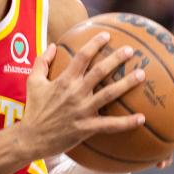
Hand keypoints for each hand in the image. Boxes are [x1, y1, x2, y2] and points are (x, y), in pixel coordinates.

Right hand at [17, 32, 146, 160]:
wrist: (31, 138)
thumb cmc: (33, 109)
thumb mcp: (32, 82)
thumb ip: (41, 62)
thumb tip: (52, 45)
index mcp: (64, 80)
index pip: (82, 57)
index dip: (94, 44)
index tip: (106, 35)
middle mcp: (75, 93)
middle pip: (100, 71)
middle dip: (116, 59)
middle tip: (131, 50)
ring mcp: (82, 110)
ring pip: (109, 94)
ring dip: (127, 84)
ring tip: (141, 75)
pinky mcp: (86, 128)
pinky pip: (110, 125)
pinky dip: (126, 122)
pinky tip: (141, 118)